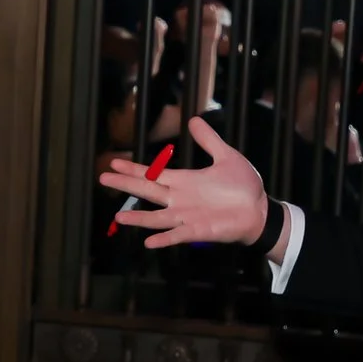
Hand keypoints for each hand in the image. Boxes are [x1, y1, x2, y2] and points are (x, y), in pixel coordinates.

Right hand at [95, 117, 267, 250]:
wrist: (259, 210)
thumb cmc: (244, 187)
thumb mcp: (226, 156)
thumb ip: (209, 140)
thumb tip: (194, 119)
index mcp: (185, 181)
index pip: (153, 174)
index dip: (133, 169)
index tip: (114, 163)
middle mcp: (180, 199)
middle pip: (148, 191)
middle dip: (126, 185)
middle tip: (103, 179)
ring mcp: (187, 216)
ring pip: (157, 217)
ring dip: (139, 218)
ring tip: (119, 217)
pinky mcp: (198, 231)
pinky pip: (177, 235)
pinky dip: (164, 239)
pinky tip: (148, 242)